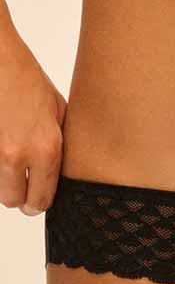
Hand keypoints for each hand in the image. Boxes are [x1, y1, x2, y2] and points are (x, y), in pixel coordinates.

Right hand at [0, 26, 66, 215]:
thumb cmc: (28, 79)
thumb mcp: (59, 113)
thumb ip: (60, 145)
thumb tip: (60, 171)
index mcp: (47, 149)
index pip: (43, 199)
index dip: (39, 204)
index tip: (38, 201)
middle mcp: (19, 153)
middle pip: (14, 201)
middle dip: (19, 198)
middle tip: (23, 188)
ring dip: (4, 183)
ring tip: (13, 167)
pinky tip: (4, 152)